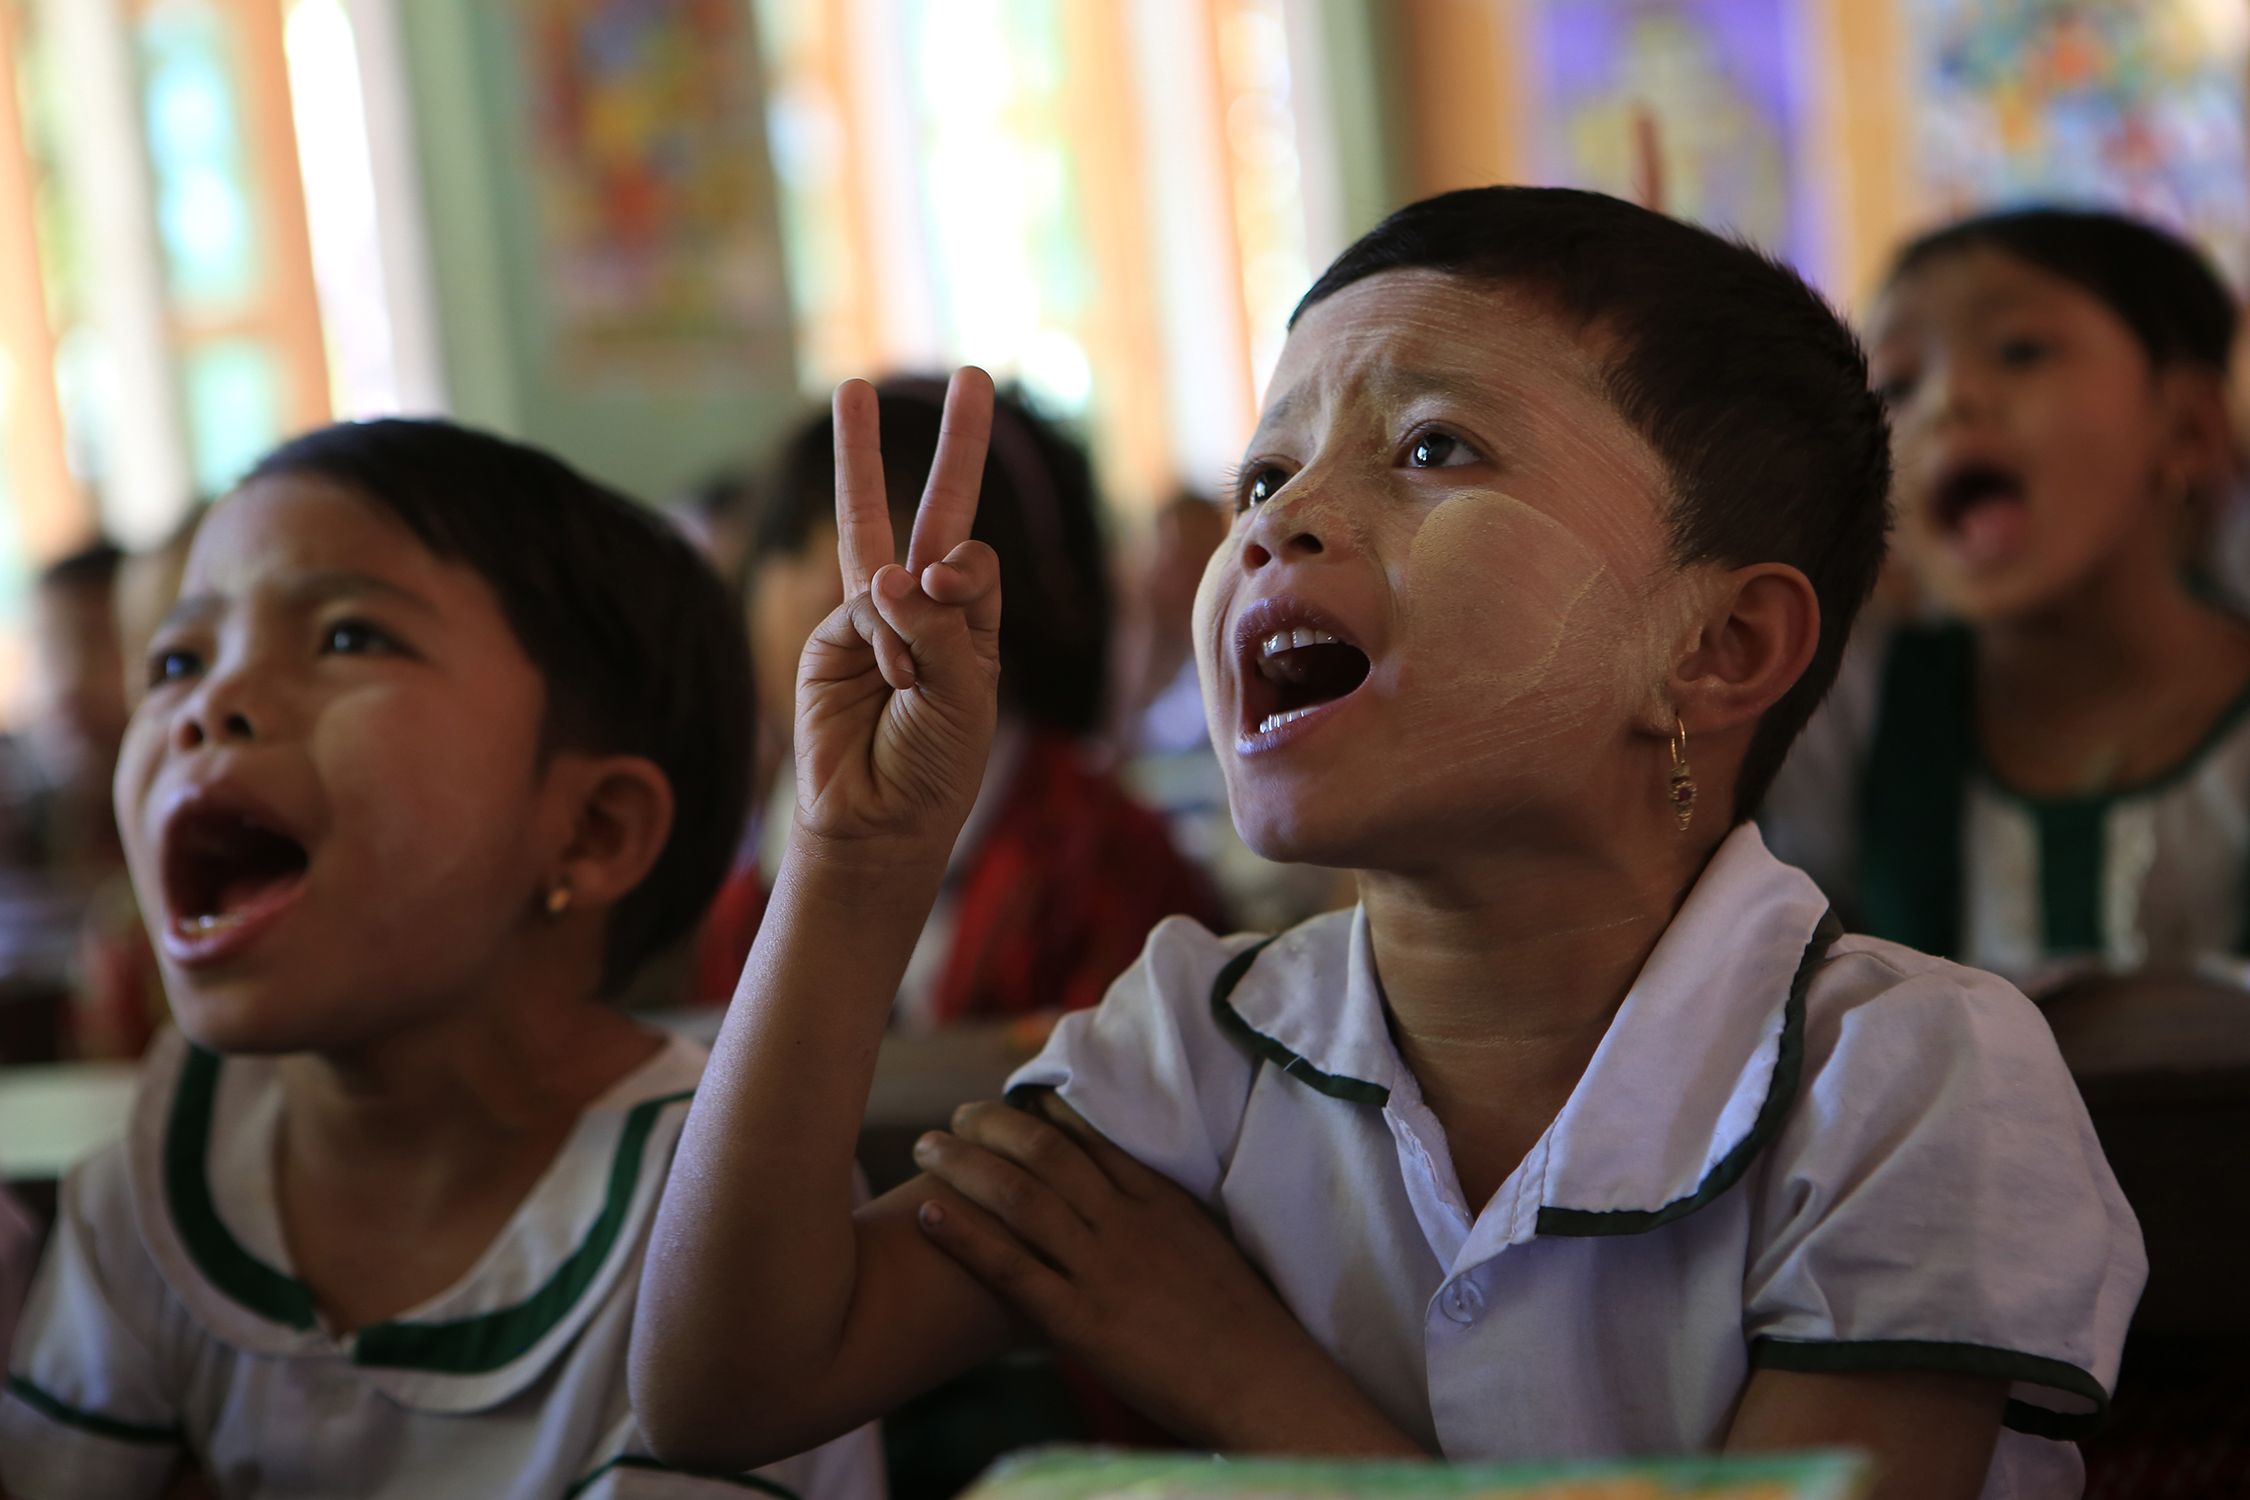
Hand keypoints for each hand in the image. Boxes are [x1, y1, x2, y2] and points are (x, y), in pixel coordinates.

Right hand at [794, 370, 1000, 852]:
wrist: (874, 823)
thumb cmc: (934, 768)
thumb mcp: (965, 697)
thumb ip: (941, 628)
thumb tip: (891, 572)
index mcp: (974, 626)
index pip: (977, 563)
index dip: (963, 569)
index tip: (950, 590)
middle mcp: (927, 613)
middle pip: (940, 513)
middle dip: (954, 446)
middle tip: (970, 375)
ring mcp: (873, 621)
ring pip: (874, 532)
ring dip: (860, 457)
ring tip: (851, 387)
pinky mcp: (829, 637)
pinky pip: (862, 606)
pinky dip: (881, 633)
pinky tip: (888, 674)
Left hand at [911, 1092, 1423, 1455]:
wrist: (1262, 1381)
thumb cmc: (1243, 1321)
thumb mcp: (1208, 1242)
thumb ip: (1164, 1213)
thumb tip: (1130, 1191)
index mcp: (1160, 1199)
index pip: (1090, 1136)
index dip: (1043, 1111)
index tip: (1013, 1097)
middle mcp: (1126, 1222)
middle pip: (1044, 1154)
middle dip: (992, 1126)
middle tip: (957, 1115)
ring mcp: (1101, 1270)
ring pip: (1018, 1198)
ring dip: (964, 1166)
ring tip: (926, 1149)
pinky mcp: (1080, 1321)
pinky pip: (1010, 1269)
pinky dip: (964, 1236)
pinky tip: (928, 1213)